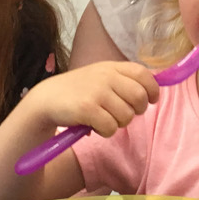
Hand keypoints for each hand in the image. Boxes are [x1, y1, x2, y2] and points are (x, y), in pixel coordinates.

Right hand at [26, 61, 159, 136]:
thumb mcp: (100, 77)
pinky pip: (111, 128)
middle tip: (122, 114)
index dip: (152, 89)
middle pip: (139, 98)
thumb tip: (151, 92)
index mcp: (111, 67)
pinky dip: (105, 132)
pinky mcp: (87, 108)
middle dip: (136, 111)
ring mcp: (97, 92)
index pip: (143, 74)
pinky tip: (94, 126)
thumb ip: (122, 80)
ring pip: (126, 116)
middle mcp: (106, 76)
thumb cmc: (78, 92)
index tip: (150, 100)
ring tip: (103, 119)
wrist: (46, 100)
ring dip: (118, 124)